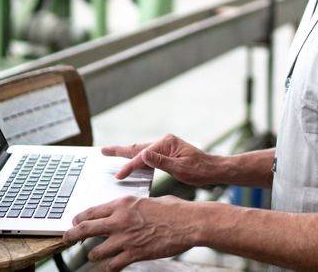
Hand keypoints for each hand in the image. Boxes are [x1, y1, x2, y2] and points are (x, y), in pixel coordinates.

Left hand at [63, 195, 196, 270]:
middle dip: (72, 235)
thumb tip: (126, 211)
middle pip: (85, 229)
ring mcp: (126, 239)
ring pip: (96, 251)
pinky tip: (110, 266)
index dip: (79, 218)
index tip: (75, 222)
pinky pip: (113, 265)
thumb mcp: (148, 201)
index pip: (92, 211)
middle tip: (66, 239)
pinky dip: (110, 267)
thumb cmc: (174, 210)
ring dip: (93, 254)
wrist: (189, 223)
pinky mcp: (134, 254)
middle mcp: (120, 220)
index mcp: (123, 204)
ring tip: (94, 255)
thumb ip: (132, 207)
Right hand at [103, 134, 218, 184]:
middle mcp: (165, 142)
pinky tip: (131, 163)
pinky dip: (137, 159)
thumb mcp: (181, 168)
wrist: (214, 170)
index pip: (143, 156)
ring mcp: (165, 147)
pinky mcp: (167, 153)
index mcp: (167, 143)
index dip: (130, 166)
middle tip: (103, 151)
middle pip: (138, 148)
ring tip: (111, 153)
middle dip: (120, 151)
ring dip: (126, 154)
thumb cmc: (200, 170)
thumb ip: (161, 162)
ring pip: (141, 151)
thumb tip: (143, 154)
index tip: (119, 175)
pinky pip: (147, 156)